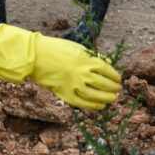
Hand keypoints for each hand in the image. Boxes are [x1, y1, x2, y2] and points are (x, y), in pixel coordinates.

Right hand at [0, 24, 121, 109]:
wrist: (35, 57)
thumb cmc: (56, 49)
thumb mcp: (77, 48)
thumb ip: (93, 56)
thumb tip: (108, 62)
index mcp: (86, 60)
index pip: (107, 70)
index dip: (115, 76)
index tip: (118, 79)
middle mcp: (82, 74)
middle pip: (104, 84)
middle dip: (114, 88)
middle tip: (118, 90)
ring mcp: (74, 86)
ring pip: (96, 96)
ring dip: (107, 98)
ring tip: (112, 98)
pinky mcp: (65, 94)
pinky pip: (83, 103)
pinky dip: (94, 106)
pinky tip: (100, 105)